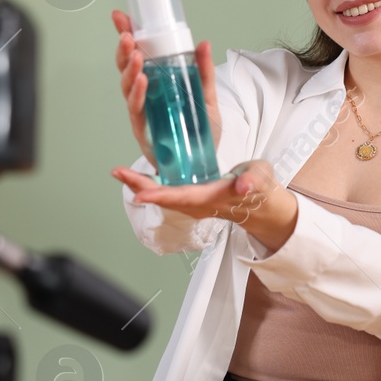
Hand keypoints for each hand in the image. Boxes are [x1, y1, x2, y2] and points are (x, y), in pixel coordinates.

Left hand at [111, 158, 298, 253]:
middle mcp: (199, 204)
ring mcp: (194, 203)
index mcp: (214, 197)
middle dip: (141, 187)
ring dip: (141, 186)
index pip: (183, 197)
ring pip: (163, 196)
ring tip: (120, 173)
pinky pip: (166, 193)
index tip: (140, 194)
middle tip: (118, 173)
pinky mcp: (191, 199)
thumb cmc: (261, 189)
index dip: (160, 196)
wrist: (262, 207)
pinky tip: (137, 177)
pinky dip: (149, 185)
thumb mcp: (262, 179)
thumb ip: (253, 181)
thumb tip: (243, 186)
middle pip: (166, 198)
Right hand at [112, 10, 222, 170]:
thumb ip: (204, 73)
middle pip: (126, 68)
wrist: (205, 163)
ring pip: (127, 88)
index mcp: (157, 82)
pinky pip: (137, 110)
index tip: (120, 16)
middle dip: (124, 50)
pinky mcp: (144, 130)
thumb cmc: (201, 131)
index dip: (127, 35)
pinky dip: (138, 94)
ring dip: (130, 70)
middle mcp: (145, 95)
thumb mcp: (208, 97)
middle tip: (128, 35)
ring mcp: (142, 112)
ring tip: (136, 55)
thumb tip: (204, 43)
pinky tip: (142, 80)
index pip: (138, 54)